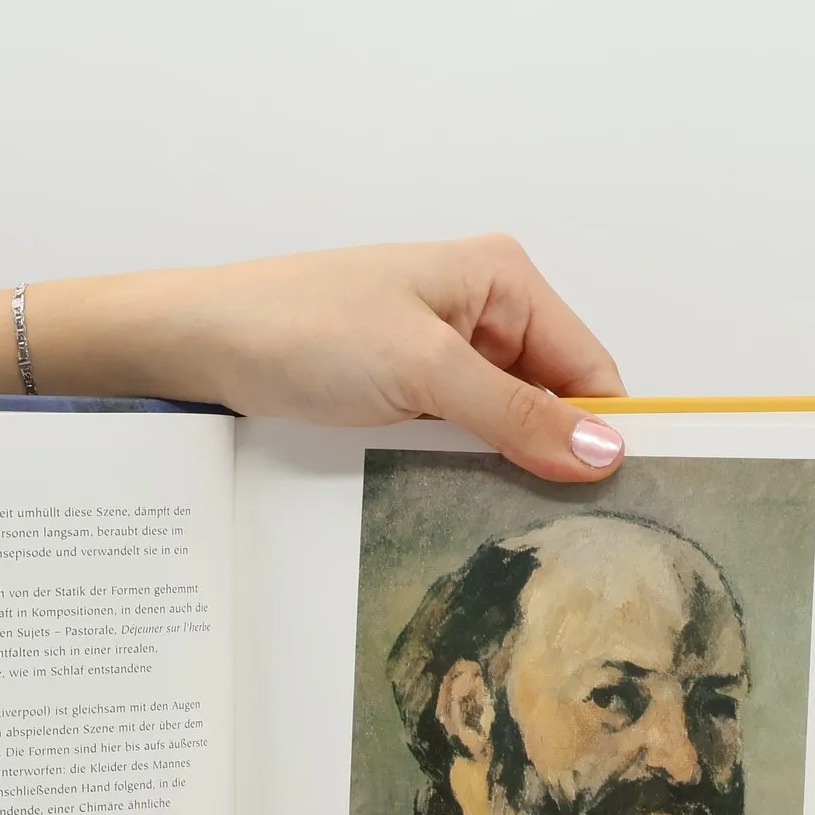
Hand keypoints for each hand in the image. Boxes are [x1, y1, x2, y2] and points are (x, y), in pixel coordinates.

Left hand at [0, 234, 627, 479]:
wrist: (198, 344)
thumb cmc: (304, 332)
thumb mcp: (423, 372)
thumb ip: (516, 415)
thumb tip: (605, 453)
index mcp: (503, 279)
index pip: (589, 368)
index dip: (604, 434)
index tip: (616, 507)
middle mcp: (481, 309)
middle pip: (552, 400)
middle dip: (552, 457)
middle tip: (558, 535)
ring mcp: (440, 352)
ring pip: (504, 425)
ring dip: (504, 469)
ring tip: (505, 525)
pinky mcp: (402, 389)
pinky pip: (458, 435)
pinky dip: (462, 468)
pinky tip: (458, 507)